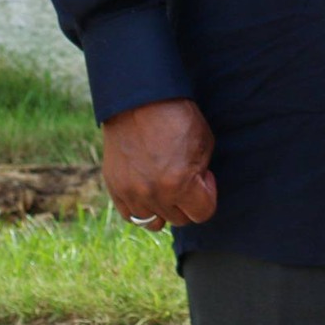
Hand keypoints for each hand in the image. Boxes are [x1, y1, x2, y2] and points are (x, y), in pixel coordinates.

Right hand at [102, 98, 217, 230]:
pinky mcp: (115, 190)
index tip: (204, 178)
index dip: (208, 195)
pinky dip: (143, 208)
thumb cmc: (177, 118)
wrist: (139, 102)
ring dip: (165, 208)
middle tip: (186, 178)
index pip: (202, 213)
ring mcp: (132, 194)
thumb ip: (202, 173)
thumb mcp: (204, 143)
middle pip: (180, 220)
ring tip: (166, 186)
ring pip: (154, 222)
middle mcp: (154, 194)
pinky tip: (149, 189)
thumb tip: (198, 189)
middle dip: (188, 202)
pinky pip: (131, 216)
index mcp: (180, 183)